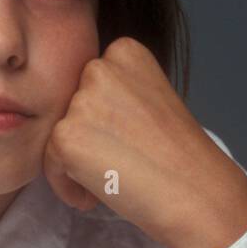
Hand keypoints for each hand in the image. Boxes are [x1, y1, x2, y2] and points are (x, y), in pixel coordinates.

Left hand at [42, 37, 246, 247]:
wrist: (197, 192)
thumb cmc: (180, 156)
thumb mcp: (151, 99)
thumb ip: (117, 93)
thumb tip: (80, 111)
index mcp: (125, 51)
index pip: (90, 84)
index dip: (103, 118)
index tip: (124, 141)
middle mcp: (99, 67)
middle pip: (70, 107)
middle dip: (87, 138)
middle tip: (117, 163)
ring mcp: (81, 102)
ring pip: (59, 134)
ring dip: (76, 163)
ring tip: (112, 178)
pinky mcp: (65, 136)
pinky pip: (49, 163)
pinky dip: (67, 185)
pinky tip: (96, 196)